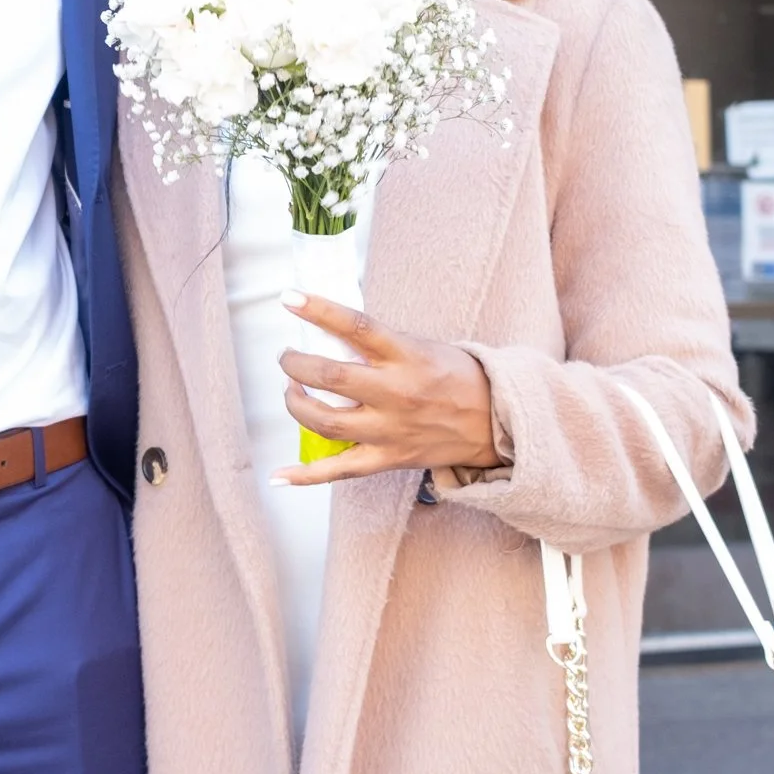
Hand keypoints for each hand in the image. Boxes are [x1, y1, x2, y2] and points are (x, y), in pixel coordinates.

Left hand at [276, 296, 500, 488]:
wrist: (494, 423)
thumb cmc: (456, 377)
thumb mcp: (421, 346)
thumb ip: (380, 343)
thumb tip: (331, 329)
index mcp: (406, 356)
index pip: (355, 326)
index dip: (318, 310)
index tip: (289, 299)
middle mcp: (396, 393)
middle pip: (331, 377)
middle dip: (296, 365)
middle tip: (287, 357)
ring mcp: (390, 430)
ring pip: (326, 422)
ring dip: (296, 405)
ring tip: (292, 391)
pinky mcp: (388, 459)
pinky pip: (339, 470)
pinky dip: (305, 475)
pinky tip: (279, 475)